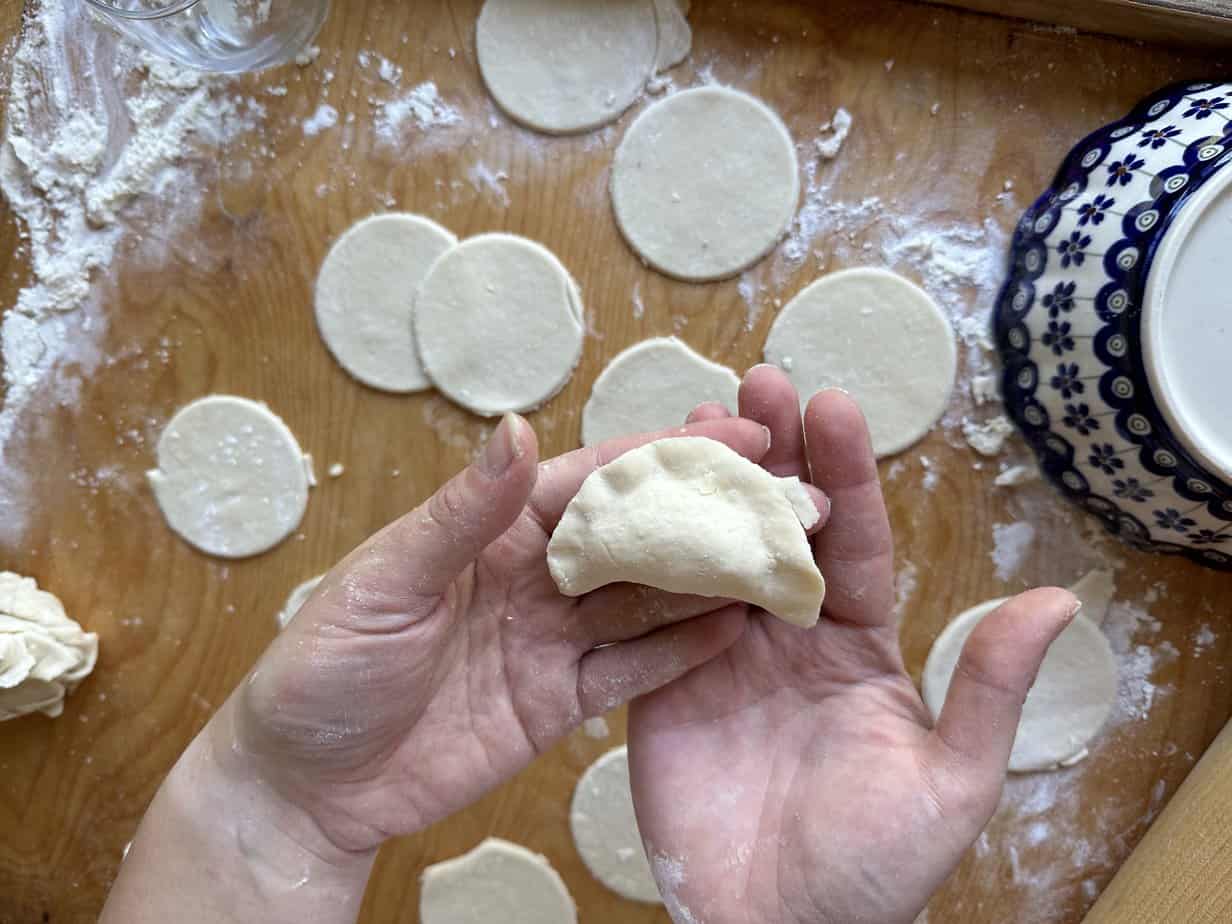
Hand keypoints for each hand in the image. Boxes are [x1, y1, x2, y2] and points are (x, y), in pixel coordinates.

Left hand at [223, 413, 795, 855]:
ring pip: (646, 601)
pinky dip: (680, 654)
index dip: (664, 456)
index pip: (593, 481)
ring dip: (709, 580)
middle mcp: (532, 574)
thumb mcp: (387, 584)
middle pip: (636, 536)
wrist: (308, 785)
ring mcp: (550, 638)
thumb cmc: (324, 669)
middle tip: (787, 495)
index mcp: (492, 530)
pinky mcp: (557, 701)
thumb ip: (462, 515)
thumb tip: (518, 430)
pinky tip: (733, 632)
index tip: (735, 435)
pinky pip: (630, 671)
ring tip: (780, 558)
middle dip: (707, 513)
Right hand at [628, 367, 1078, 923]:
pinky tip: (637, 493)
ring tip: (699, 414)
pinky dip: (647, 547)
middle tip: (760, 383)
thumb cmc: (872, 870)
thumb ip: (990, 691)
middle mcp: (788, 633)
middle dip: (773, 452)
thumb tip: (1056, 603)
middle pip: (779, 525)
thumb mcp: (949, 783)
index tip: (834, 408)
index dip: (844, 476)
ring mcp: (721, 650)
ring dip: (707, 481)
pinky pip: (654, 605)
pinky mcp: (661, 679)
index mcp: (856, 643)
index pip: (853, 541)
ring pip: (716, 547)